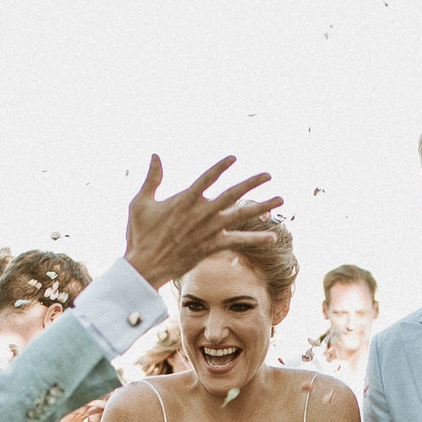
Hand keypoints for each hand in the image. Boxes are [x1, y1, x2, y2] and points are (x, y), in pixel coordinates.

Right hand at [123, 155, 283, 288]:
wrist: (146, 266)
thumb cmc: (140, 234)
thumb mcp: (141, 203)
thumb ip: (152, 178)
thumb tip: (155, 155)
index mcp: (184, 200)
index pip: (206, 179)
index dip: (220, 168)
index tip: (234, 158)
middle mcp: (200, 214)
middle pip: (231, 195)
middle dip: (251, 183)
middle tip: (268, 175)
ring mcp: (208, 231)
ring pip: (240, 216)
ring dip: (262, 207)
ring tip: (280, 199)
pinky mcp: (212, 246)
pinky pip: (238, 241)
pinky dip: (255, 239)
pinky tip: (273, 238)